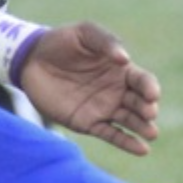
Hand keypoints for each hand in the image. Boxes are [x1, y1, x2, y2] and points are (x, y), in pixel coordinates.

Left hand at [17, 21, 160, 156]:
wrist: (31, 60)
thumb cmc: (60, 41)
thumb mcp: (84, 33)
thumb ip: (105, 41)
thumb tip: (125, 59)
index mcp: (121, 70)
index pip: (143, 81)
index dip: (150, 87)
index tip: (152, 94)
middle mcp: (117, 91)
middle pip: (140, 103)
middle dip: (148, 109)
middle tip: (150, 113)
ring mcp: (103, 109)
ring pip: (129, 121)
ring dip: (142, 128)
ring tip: (151, 133)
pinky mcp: (88, 123)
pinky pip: (111, 134)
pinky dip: (127, 142)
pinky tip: (142, 149)